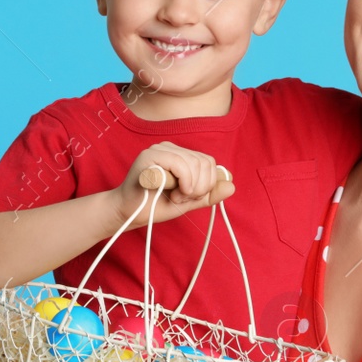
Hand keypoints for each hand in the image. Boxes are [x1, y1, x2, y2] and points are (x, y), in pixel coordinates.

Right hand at [111, 142, 234, 226]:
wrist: (130, 214)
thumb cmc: (156, 205)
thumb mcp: (189, 201)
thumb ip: (209, 194)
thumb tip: (232, 185)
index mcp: (181, 155)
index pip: (209, 162)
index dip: (207, 184)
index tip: (190, 197)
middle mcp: (171, 147)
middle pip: (205, 162)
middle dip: (200, 187)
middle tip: (182, 199)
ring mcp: (159, 149)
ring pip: (194, 163)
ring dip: (190, 188)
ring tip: (175, 198)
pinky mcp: (150, 155)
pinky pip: (180, 164)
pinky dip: (183, 183)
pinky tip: (172, 194)